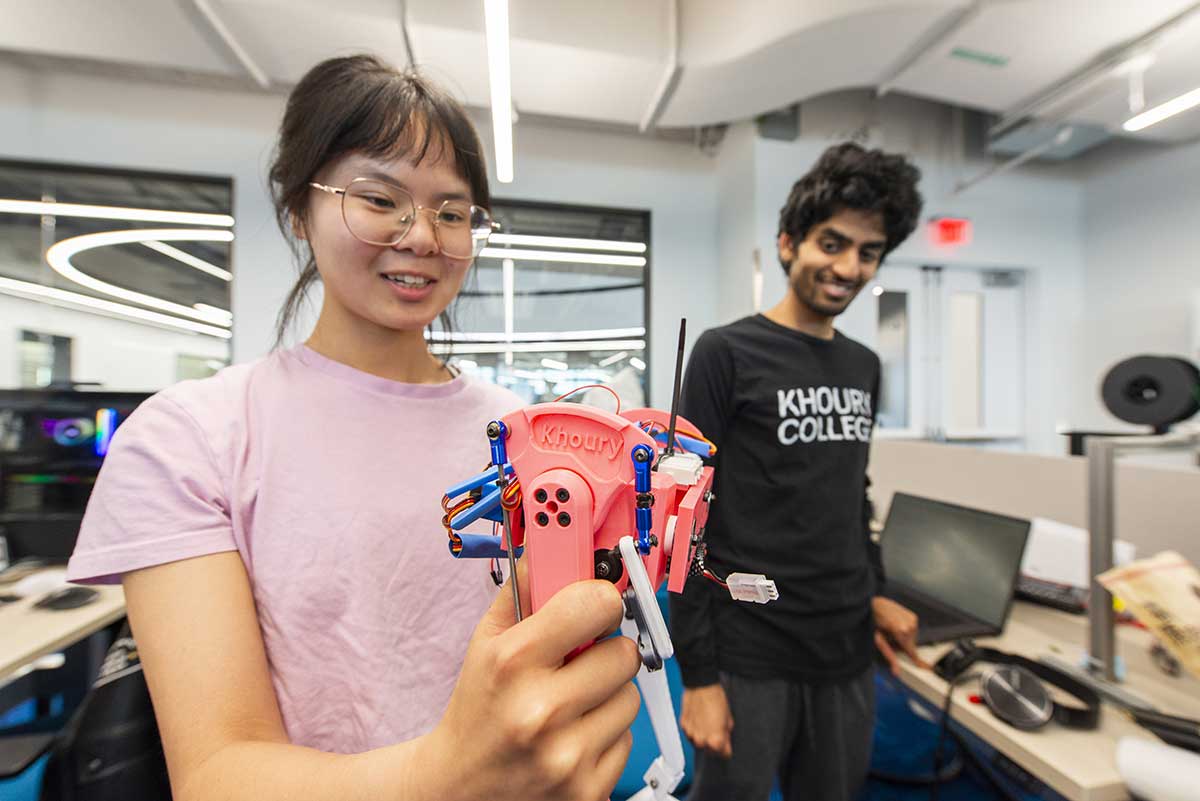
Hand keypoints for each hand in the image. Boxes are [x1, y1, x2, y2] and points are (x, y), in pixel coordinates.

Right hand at [427, 560, 641, 800]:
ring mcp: (566, 756)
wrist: (458, 789)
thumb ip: (524, 589)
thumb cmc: (478, 707)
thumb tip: (557, 541)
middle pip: (623, 653)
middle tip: (579, 661)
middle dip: (605, 652)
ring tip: (571, 704)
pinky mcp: (587, 792)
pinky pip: (626, 740)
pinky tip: (571, 737)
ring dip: (608, 696)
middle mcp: (540, 710)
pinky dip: (605, 735)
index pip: (596, 603)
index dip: (600, 600)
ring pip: (631, 697)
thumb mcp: (486, 642)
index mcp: (513, 662)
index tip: (595, 606)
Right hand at [680, 683, 732, 757]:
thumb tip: (726, 739)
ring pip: (698, 743)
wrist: (701, 686)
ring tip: (707, 726)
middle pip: (709, 751)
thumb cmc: (715, 699)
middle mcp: (701, 740)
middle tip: (718, 734)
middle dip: (715, 745)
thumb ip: (727, 734)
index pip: (723, 755)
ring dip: (703, 738)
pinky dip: (694, 730)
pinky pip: (689, 733)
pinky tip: (699, 721)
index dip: (727, 750)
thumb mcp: (728, 718)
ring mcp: (690, 733)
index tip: (727, 746)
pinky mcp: (683, 725)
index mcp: (715, 740)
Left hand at [872, 596, 931, 676]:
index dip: (919, 661)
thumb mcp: (878, 641)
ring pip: (912, 638)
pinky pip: (912, 630)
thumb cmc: (873, 621)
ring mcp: (912, 619)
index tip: (927, 668)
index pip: (912, 651)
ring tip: (892, 631)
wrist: (873, 604)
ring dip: (904, 638)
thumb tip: (896, 671)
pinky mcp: (913, 616)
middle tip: (890, 639)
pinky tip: (896, 626)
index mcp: (901, 632)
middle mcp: (910, 625)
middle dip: (902, 646)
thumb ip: (889, 657)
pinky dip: (906, 631)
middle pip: (911, 645)